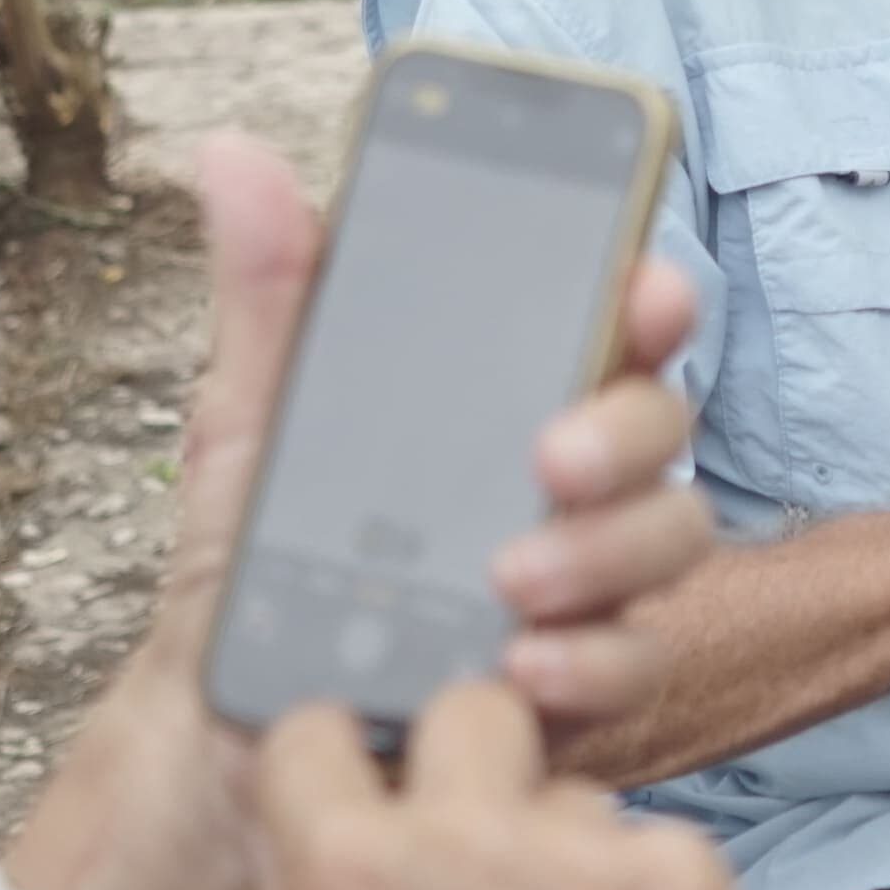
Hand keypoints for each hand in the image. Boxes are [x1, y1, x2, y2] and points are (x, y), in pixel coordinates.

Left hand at [157, 133, 712, 749]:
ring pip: (668, 538)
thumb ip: (269, 296)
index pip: (610, 324)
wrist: (221, 734)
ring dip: (604, 550)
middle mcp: (565, 482)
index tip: (646, 288)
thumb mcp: (251, 425)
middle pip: (659, 425)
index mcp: (507, 398)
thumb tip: (235, 155)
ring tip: (509, 578)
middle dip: (626, 430)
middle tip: (549, 455)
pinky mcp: (575, 682)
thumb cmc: (252, 569)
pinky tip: (521, 665)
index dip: (649, 297)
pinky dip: (588, 663)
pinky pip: (631, 664)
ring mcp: (581, 580)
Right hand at [238, 691, 746, 889]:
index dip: (332, 764)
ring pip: (568, 792)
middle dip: (460, 761)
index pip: (317, 727)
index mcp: (343, 875)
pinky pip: (650, 845)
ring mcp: (590, 851)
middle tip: (470, 852)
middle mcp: (466, 838)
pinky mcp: (689, 878)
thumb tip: (291, 845)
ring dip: (557, 852)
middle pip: (467, 707)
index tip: (354, 790)